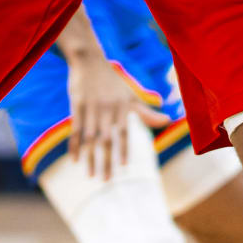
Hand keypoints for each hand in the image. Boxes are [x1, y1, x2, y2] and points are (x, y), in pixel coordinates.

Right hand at [65, 40, 132, 177]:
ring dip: (89, 158)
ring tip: (90, 175)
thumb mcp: (130, 95)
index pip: (124, 132)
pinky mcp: (76, 106)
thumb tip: (167, 121)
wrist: (89, 61)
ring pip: (89, 139)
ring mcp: (90, 108)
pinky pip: (75, 131)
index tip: (125, 167)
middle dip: (106, 161)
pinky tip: (75, 160)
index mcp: (121, 107)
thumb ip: (145, 112)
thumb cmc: (112, 81)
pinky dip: (74, 146)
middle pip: (105, 140)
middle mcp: (106, 109)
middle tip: (106, 181)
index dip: (124, 149)